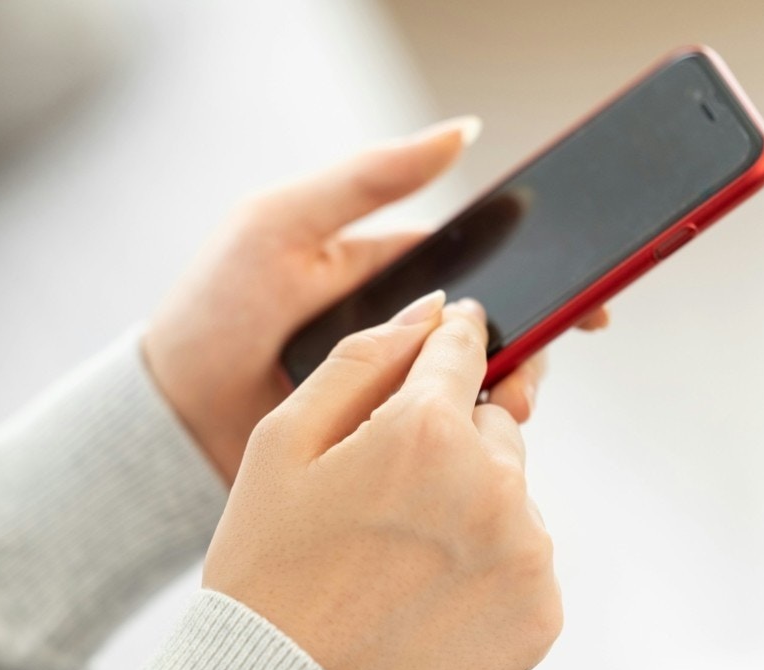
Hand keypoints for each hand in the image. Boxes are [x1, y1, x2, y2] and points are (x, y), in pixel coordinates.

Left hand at [144, 117, 607, 481]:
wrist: (169, 412)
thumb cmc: (217, 307)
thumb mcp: (285, 224)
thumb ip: (368, 180)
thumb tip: (463, 131)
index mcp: (390, 275)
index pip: (485, 270)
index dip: (545, 279)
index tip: (593, 295)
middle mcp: (400, 334)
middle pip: (495, 336)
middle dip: (536, 347)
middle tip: (551, 358)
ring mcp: (391, 392)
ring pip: (476, 393)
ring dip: (509, 396)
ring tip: (508, 407)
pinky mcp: (377, 446)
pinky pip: (438, 443)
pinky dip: (467, 443)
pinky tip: (476, 445)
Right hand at [203, 296, 560, 669]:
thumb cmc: (269, 566)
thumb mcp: (283, 442)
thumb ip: (364, 360)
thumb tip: (434, 312)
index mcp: (426, 430)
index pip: (463, 348)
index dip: (450, 344)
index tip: (452, 343)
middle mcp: (493, 483)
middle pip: (491, 424)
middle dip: (448, 441)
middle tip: (384, 496)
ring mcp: (525, 553)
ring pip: (509, 492)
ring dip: (468, 505)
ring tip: (397, 557)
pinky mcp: (541, 613)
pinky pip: (522, 557)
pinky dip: (485, 566)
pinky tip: (425, 594)